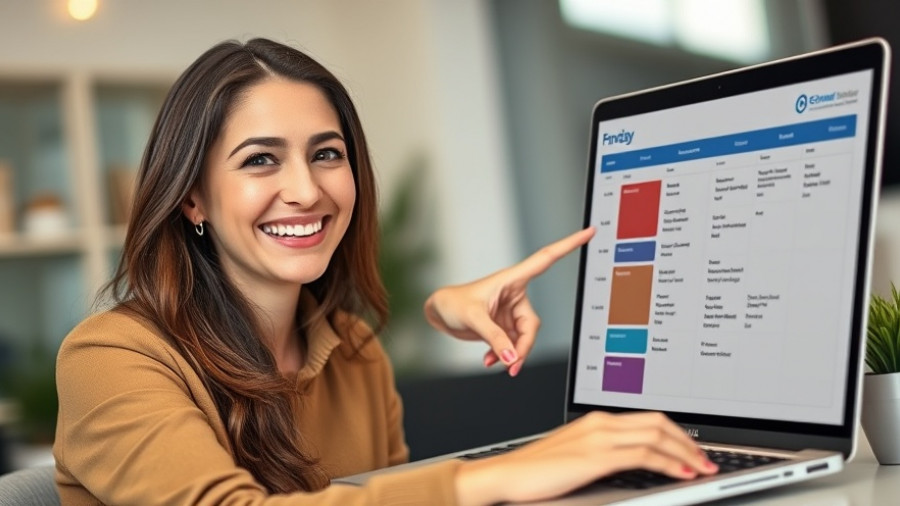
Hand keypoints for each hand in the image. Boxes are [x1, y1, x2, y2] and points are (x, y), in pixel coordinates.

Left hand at [423, 227, 594, 375]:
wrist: (438, 312)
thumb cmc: (452, 303)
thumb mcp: (473, 318)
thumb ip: (494, 338)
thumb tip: (512, 358)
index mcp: (512, 280)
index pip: (546, 260)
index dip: (568, 245)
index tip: (589, 232)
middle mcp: (515, 295)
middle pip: (532, 325)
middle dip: (523, 347)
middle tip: (511, 366)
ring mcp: (510, 312)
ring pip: (523, 338)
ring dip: (511, 354)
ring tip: (495, 363)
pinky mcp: (503, 326)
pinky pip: (512, 344)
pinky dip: (504, 355)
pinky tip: (491, 360)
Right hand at [455, 411, 718, 505]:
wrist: (507, 473)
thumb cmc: (535, 470)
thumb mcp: (574, 457)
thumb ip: (600, 454)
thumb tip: (629, 464)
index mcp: (596, 421)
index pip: (647, 420)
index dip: (677, 434)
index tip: (693, 451)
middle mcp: (600, 423)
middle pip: (658, 422)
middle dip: (688, 441)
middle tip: (706, 458)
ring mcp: (598, 437)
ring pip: (656, 435)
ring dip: (686, 452)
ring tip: (703, 467)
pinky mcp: (596, 456)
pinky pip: (643, 454)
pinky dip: (669, 462)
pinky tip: (682, 473)